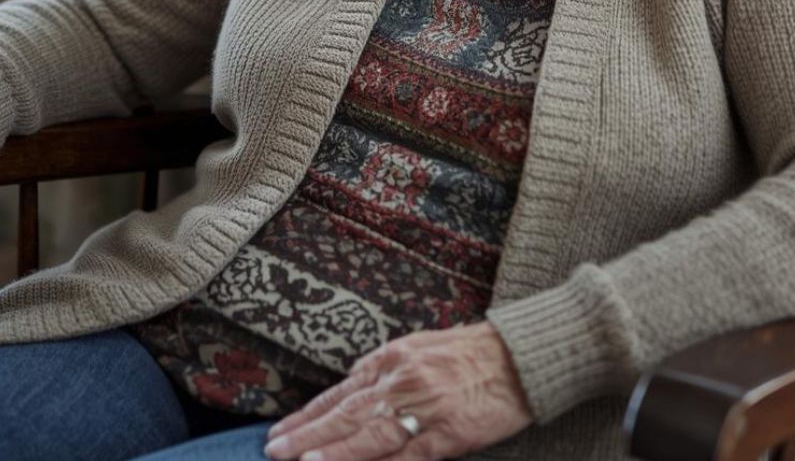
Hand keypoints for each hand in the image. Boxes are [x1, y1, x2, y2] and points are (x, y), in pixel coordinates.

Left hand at [264, 321, 532, 460]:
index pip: (343, 390)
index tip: (281, 431)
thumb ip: (388, 368)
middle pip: (347, 412)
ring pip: (367, 435)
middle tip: (273, 449)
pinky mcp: (445, 435)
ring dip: (331, 451)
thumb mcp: (423, 346)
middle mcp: (403, 379)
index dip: (311, 413)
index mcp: (395, 356)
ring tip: (299, 460)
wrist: (520, 358)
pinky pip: (405, 458)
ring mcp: (423, 408)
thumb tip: (354, 385)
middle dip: (307, 433)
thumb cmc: (474, 352)